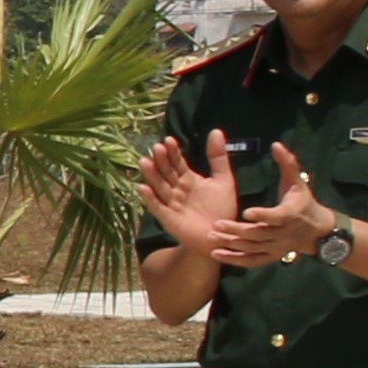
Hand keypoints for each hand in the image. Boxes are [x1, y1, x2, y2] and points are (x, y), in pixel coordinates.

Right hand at [136, 130, 244, 259]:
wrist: (222, 236)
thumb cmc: (222, 209)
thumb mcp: (224, 180)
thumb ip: (218, 157)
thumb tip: (216, 131)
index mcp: (189, 180)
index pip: (178, 163)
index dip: (173, 152)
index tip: (169, 140)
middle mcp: (177, 190)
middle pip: (166, 172)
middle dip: (161, 160)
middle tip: (156, 147)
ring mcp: (171, 203)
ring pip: (159, 186)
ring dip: (151, 175)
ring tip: (144, 162)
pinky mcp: (168, 218)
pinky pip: (157, 207)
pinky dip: (150, 198)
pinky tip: (143, 188)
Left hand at [210, 139, 332, 267]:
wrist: (316, 230)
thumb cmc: (302, 201)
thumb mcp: (297, 182)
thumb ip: (287, 163)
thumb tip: (276, 144)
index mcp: (291, 214)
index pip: (277, 217)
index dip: (263, 216)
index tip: (246, 212)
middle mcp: (284, 233)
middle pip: (259, 234)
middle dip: (238, 230)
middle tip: (217, 224)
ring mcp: (278, 248)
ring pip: (253, 248)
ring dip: (232, 244)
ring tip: (212, 237)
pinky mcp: (271, 257)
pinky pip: (252, 261)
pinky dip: (235, 259)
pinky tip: (216, 254)